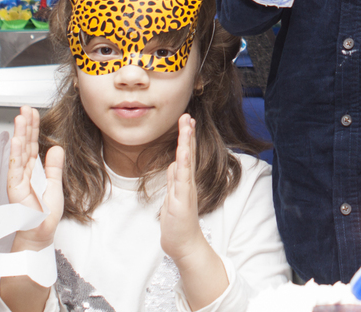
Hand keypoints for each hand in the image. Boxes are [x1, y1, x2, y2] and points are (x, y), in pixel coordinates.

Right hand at [7, 107, 64, 250]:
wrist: (40, 232)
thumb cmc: (44, 213)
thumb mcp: (54, 184)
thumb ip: (54, 166)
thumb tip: (56, 148)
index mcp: (33, 170)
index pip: (32, 144)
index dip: (33, 128)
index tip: (33, 113)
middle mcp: (24, 172)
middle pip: (25, 144)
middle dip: (25, 126)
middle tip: (25, 109)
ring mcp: (18, 179)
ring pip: (19, 152)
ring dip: (19, 134)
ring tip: (20, 118)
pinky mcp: (15, 189)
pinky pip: (15, 168)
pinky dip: (16, 154)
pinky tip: (17, 141)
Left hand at [159, 115, 227, 310]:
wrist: (185, 245)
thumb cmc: (178, 224)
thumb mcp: (172, 198)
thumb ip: (174, 181)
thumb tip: (173, 164)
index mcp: (184, 181)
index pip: (185, 154)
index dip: (185, 137)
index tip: (186, 121)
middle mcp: (187, 182)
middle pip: (188, 153)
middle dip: (187, 134)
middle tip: (188, 115)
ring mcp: (186, 189)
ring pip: (186, 161)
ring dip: (186, 142)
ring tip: (187, 125)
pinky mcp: (183, 199)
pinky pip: (184, 177)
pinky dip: (185, 162)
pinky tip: (184, 151)